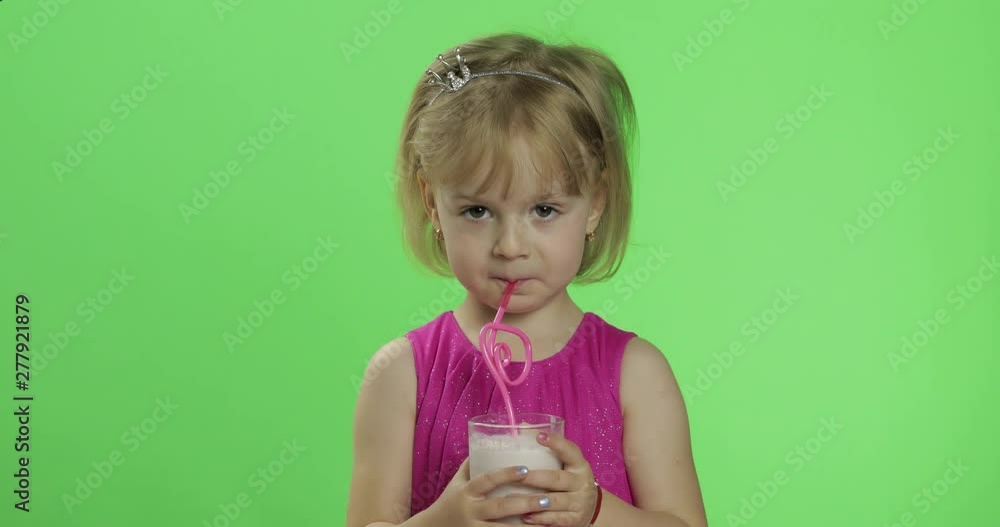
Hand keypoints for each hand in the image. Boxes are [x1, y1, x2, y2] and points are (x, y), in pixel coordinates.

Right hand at [426, 456, 564, 525]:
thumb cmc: (448, 501)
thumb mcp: (457, 482)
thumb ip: (473, 464)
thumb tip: (492, 440)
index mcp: (466, 491)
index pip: (487, 480)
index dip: (505, 474)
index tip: (525, 469)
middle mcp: (470, 510)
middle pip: (500, 507)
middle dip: (524, 503)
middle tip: (546, 498)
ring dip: (526, 526)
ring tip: (548, 520)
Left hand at [519, 432, 599, 526]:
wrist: (593, 508)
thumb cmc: (572, 480)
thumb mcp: (567, 464)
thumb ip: (549, 449)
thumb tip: (522, 426)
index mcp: (579, 465)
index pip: (570, 451)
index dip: (556, 443)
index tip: (539, 436)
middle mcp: (582, 483)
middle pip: (557, 479)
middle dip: (535, 477)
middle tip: (516, 474)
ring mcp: (580, 503)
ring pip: (555, 501)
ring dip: (533, 500)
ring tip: (511, 497)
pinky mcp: (575, 520)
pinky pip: (556, 520)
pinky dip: (540, 518)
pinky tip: (525, 516)